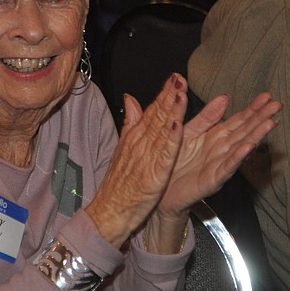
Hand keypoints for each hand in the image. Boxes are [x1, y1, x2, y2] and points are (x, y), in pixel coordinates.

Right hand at [85, 74, 187, 247]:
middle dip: (169, 95)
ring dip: (172, 110)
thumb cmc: (117, 186)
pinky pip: (164, 154)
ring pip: (162, 130)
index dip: (164, 93)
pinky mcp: (153, 174)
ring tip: (181, 92)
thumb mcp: (122, 149)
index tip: (175, 78)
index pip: (151, 111)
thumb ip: (130, 124)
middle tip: (180, 77)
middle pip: (157, 115)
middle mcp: (139, 144)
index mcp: (134, 138)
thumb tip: (130, 99)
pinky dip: (171, 139)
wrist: (108, 212)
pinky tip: (178, 126)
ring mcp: (146, 158)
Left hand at [142, 89, 280, 253]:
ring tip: (270, 123)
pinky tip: (248, 147)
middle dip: (261, 117)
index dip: (253, 108)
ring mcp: (219, 165)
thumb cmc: (173, 161)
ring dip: (256, 135)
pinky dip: (237, 158)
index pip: (239, 119)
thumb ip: (207, 116)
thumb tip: (225, 97)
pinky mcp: (211, 180)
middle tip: (278, 105)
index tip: (268, 96)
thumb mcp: (189, 132)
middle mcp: (221, 149)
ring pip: (240, 147)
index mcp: (216, 136)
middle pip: (245, 131)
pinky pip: (226, 168)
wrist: (158, 188)